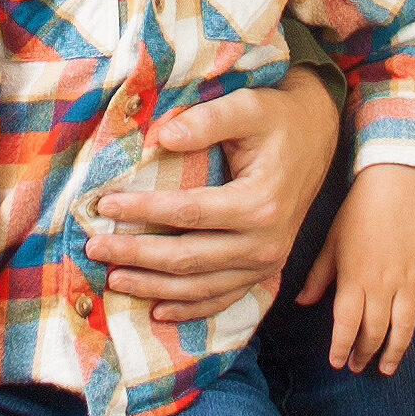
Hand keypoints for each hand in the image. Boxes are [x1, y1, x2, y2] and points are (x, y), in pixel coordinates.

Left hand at [87, 69, 341, 321]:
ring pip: (200, 287)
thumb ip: (207, 120)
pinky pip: (222, 300)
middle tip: (95, 245)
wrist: (319, 135)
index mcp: (260, 203)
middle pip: (187, 258)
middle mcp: (265, 242)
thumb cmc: (278, 118)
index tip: (105, 204)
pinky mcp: (265, 271)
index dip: (143, 211)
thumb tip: (162, 137)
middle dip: (136, 253)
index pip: (187, 214)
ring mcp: (266, 263)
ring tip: (114, 276)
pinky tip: (158, 308)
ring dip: (153, 286)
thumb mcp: (248, 107)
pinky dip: (188, 309)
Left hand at [295, 162, 414, 373]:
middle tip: (360, 365)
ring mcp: (408, 279)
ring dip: (395, 351)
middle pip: (375, 331)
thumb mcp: (331, 243)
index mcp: (354, 278)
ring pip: (403, 327)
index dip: (341, 348)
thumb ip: (318, 276)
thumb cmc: (357, 213)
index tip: (338, 362)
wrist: (393, 183)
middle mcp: (382, 284)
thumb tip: (301, 303)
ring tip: (386, 367)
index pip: (346, 324)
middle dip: (365, 353)